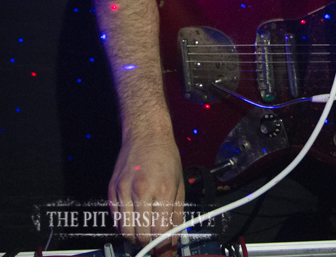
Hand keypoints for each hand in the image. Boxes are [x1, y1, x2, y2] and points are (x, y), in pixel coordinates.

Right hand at [108, 131, 185, 253]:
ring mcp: (123, 191)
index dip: (163, 247)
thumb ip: (177, 214)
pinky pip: (115, 218)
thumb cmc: (165, 157)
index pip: (160, 231)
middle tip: (155, 245)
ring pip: (125, 230)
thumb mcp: (179, 184)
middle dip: (149, 245)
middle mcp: (141, 191)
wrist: (146, 135)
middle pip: (140, 235)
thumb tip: (175, 238)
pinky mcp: (111, 191)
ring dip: (135, 238)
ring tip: (145, 235)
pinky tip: (134, 222)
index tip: (166, 252)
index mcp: (162, 190)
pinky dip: (124, 226)